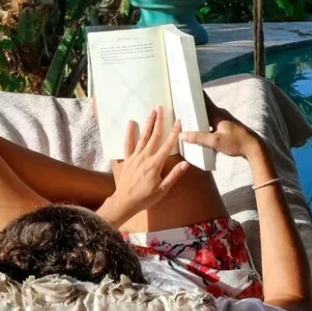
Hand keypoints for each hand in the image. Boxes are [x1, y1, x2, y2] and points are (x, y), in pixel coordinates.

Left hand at [97, 107, 189, 226]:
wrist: (125, 202)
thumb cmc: (145, 198)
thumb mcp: (163, 189)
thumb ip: (174, 175)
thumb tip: (186, 164)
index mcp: (156, 164)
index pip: (168, 145)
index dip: (174, 132)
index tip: (179, 121)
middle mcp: (145, 157)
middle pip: (154, 136)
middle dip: (159, 121)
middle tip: (161, 107)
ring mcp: (135, 157)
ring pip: (143, 136)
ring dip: (148, 123)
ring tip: (151, 111)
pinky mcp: (127, 159)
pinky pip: (128, 143)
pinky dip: (129, 132)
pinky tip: (131, 122)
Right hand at [180, 94, 262, 158]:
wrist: (253, 148)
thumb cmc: (237, 142)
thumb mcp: (215, 141)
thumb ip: (198, 138)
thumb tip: (182, 135)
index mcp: (217, 113)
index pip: (203, 99)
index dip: (193, 95)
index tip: (183, 92)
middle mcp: (220, 114)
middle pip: (203, 108)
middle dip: (192, 108)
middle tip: (180, 109)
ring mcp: (223, 120)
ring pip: (207, 116)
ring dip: (198, 118)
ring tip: (186, 121)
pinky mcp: (225, 127)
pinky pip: (211, 123)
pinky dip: (204, 126)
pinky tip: (198, 133)